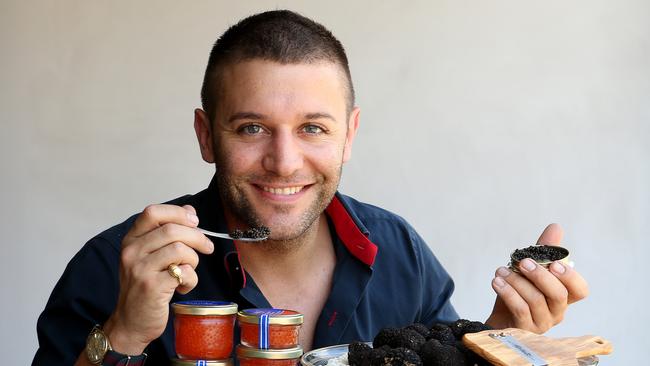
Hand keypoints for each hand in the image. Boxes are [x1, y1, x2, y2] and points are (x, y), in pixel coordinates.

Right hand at [103, 204, 213, 354]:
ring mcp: (140, 269)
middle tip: (207, 247)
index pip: (153, 212)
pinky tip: (183, 287)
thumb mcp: (149, 256)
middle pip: (172, 229)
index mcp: (131, 240)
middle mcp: (132, 252)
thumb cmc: (144, 287)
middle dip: (197, 237)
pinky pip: (185, 272)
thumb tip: (190, 212)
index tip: (195, 222)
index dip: (178, 213)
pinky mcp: (152, 287)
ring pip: (180, 249)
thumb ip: (167, 233)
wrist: (131, 322)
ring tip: (189, 271)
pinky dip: (192, 279)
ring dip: (194, 260)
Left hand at [485, 223, 588, 332]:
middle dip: (539, 275)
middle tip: (522, 262)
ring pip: (535, 300)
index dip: (571, 277)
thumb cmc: (520, 292)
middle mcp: (557, 311)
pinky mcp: (524, 329)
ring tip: (500, 270)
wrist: (499, 317)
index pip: (580, 290)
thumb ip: (544, 251)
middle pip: (558, 294)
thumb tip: (556, 227)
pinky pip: (519, 309)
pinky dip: (507, 292)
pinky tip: (497, 281)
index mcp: (563, 295)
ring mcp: (542, 322)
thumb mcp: (530, 270)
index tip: (554, 264)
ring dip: (516, 281)